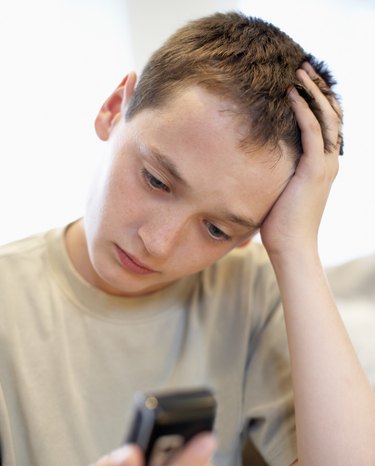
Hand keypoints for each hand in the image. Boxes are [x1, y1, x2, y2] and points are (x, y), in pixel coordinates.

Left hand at [260, 62, 341, 261]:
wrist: (291, 247)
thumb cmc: (280, 225)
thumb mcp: (279, 192)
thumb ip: (276, 174)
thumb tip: (253, 166)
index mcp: (323, 166)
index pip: (328, 125)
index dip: (318, 101)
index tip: (302, 82)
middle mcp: (329, 162)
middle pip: (332, 115)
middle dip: (319, 89)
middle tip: (304, 67)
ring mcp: (324, 166)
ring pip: (326, 118)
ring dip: (313, 92)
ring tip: (299, 71)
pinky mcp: (314, 171)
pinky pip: (313, 132)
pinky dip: (304, 110)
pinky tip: (291, 94)